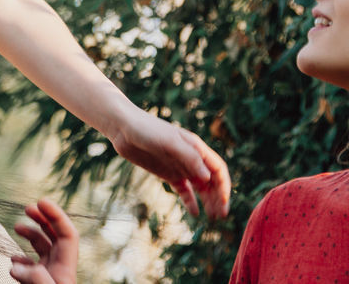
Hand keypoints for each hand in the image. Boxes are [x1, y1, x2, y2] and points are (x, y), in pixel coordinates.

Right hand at [10, 198, 77, 283]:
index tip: (40, 201)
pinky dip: (22, 259)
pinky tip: (13, 260)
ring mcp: (49, 276)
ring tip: (16, 227)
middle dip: (42, 219)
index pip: (67, 234)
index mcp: (65, 269)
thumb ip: (36, 277)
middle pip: (55, 236)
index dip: (56, 215)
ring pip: (42, 248)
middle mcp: (58, 270)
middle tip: (28, 208)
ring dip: (30, 235)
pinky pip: (31, 266)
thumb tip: (15, 265)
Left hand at [110, 109, 230, 218]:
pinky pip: (184, 190)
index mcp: (196, 148)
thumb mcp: (170, 142)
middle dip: (219, 197)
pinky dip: (190, 202)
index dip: (224, 185)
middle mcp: (191, 158)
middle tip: (221, 216)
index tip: (224, 201)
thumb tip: (208, 177)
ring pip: (200, 187)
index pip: (217, 169)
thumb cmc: (147, 129)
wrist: (124, 129)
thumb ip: (189, 158)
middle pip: (211, 181)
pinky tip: (195, 213)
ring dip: (208, 201)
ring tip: (212, 218)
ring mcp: (179, 167)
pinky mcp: (168, 174)